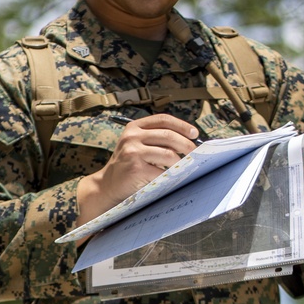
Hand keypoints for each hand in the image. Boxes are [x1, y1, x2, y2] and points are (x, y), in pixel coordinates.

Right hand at [76, 114, 197, 227]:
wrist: (108, 184)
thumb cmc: (128, 165)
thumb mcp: (137, 145)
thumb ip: (155, 139)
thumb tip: (187, 142)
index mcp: (135, 127)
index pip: (163, 119)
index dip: (182, 125)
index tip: (194, 133)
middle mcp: (132, 136)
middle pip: (168, 135)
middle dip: (186, 144)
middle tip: (195, 152)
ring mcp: (133, 152)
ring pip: (168, 154)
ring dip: (180, 162)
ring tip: (184, 167)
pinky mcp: (136, 169)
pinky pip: (162, 172)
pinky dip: (171, 175)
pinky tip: (173, 177)